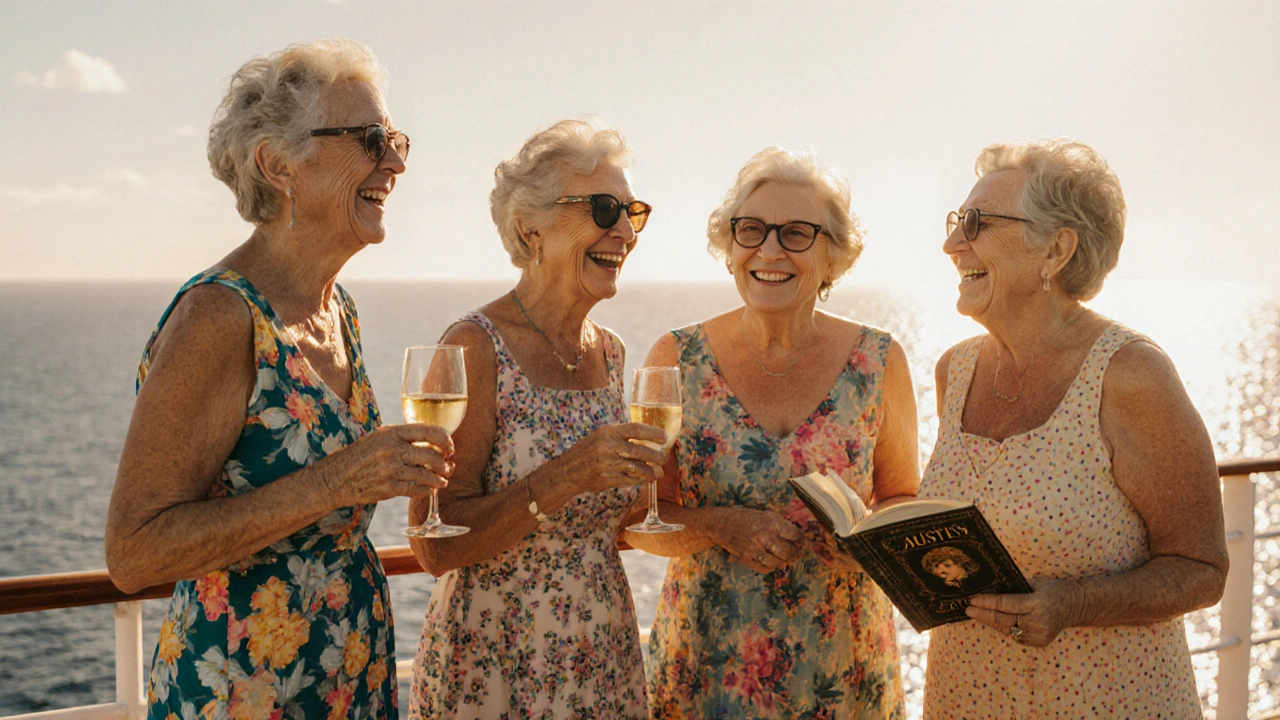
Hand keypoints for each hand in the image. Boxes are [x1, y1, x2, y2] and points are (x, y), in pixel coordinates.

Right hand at [315, 424, 453, 506]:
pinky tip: (429, 490)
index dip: (444, 439)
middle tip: (448, 467)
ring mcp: (390, 469)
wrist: (335, 479)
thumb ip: (402, 438)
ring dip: (438, 479)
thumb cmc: (359, 456)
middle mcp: (392, 449)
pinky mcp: (388, 488)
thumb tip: (431, 442)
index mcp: (391, 433)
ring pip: (426, 474)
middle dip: (444, 463)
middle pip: (431, 455)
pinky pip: (415, 489)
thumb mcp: (378, 438)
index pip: (427, 431)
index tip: (450, 446)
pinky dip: (426, 490)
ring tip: (443, 481)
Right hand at [554, 422, 668, 493]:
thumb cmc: (588, 451)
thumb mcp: (601, 436)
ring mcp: (607, 464)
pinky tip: (647, 479)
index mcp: (608, 432)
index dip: (652, 433)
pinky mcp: (607, 479)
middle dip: (655, 456)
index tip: (665, 437)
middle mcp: (607, 447)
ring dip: (651, 471)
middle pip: (638, 450)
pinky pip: (630, 480)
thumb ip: (622, 436)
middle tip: (664, 459)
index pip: (634, 429)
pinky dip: (641, 480)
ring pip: (637, 468)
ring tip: (658, 472)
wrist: (567, 471)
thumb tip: (649, 439)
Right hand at [713, 507, 803, 572]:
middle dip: (794, 552)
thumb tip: (798, 541)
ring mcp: (755, 549)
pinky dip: (771, 567)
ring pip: (777, 562)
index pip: (795, 535)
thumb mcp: (765, 516)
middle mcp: (764, 535)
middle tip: (795, 551)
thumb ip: (781, 527)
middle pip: (788, 551)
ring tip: (783, 557)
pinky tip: (771, 561)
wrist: (722, 524)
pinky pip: (764, 568)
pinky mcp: (746, 558)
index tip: (801, 541)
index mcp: (771, 522)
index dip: (801, 539)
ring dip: (782, 561)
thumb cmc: (746, 518)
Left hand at [964, 576, 1084, 646]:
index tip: (972, 600)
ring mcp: (1039, 635)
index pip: (1006, 605)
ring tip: (976, 614)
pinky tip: (994, 621)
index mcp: (1037, 604)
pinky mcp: (1040, 642)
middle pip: (1004, 620)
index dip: (987, 603)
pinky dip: (1005, 628)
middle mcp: (1038, 621)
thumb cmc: (1055, 589)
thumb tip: (992, 588)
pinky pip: (1016, 636)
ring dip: (991, 622)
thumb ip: (1017, 587)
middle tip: (968, 609)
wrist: (1077, 605)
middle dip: (983, 614)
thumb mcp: (1037, 582)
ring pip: (1008, 630)